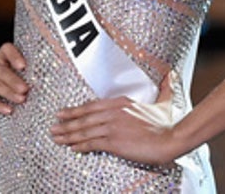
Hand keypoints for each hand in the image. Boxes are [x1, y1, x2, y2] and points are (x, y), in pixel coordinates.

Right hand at [0, 43, 28, 123]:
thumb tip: (40, 86)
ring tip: (21, 100)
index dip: (14, 55)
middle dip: (14, 79)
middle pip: (0, 67)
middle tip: (26, 89)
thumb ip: (20, 81)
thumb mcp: (9, 85)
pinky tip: (8, 110)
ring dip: (8, 92)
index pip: (6, 49)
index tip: (23, 67)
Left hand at [50, 71, 182, 165]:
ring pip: (84, 131)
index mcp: (120, 103)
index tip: (62, 113)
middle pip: (83, 118)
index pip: (90, 105)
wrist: (171, 138)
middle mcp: (112, 113)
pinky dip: (80, 146)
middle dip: (66, 124)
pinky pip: (92, 143)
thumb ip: (164, 89)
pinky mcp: (114, 141)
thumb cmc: (167, 123)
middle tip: (53, 128)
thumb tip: (171, 76)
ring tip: (56, 138)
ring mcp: (112, 127)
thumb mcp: (163, 102)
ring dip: (68, 135)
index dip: (74, 110)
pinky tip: (72, 148)